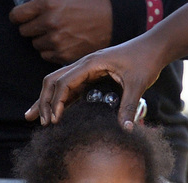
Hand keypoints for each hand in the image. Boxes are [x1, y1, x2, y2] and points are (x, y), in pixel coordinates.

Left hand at [9, 0, 111, 64]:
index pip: (17, 16)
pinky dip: (52, 50)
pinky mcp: (64, 55)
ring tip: (57, 33)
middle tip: (45, 24)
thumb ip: (43, 0)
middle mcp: (50, 22)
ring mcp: (57, 41)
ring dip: (43, 40)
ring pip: (36, 45)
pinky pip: (46, 56)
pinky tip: (63, 42)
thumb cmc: (87, 4)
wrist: (111, 21)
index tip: (22, 18)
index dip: (19, 17)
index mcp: (48, 3)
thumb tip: (24, 6)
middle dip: (32, 28)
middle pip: (25, 32)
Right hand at [25, 38, 162, 128]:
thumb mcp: (138, 84)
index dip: (56, 102)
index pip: (64, 82)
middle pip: (53, 81)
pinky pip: (69, 87)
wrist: (154, 48)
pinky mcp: (91, 76)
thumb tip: (126, 130)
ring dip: (46, 100)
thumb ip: (129, 107)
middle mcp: (85, 65)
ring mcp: (86, 70)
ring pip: (58, 83)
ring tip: (33, 117)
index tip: (54, 120)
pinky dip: (58, 100)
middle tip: (41, 123)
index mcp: (91, 63)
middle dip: (44, 101)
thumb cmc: (145, 61)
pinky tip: (54, 113)